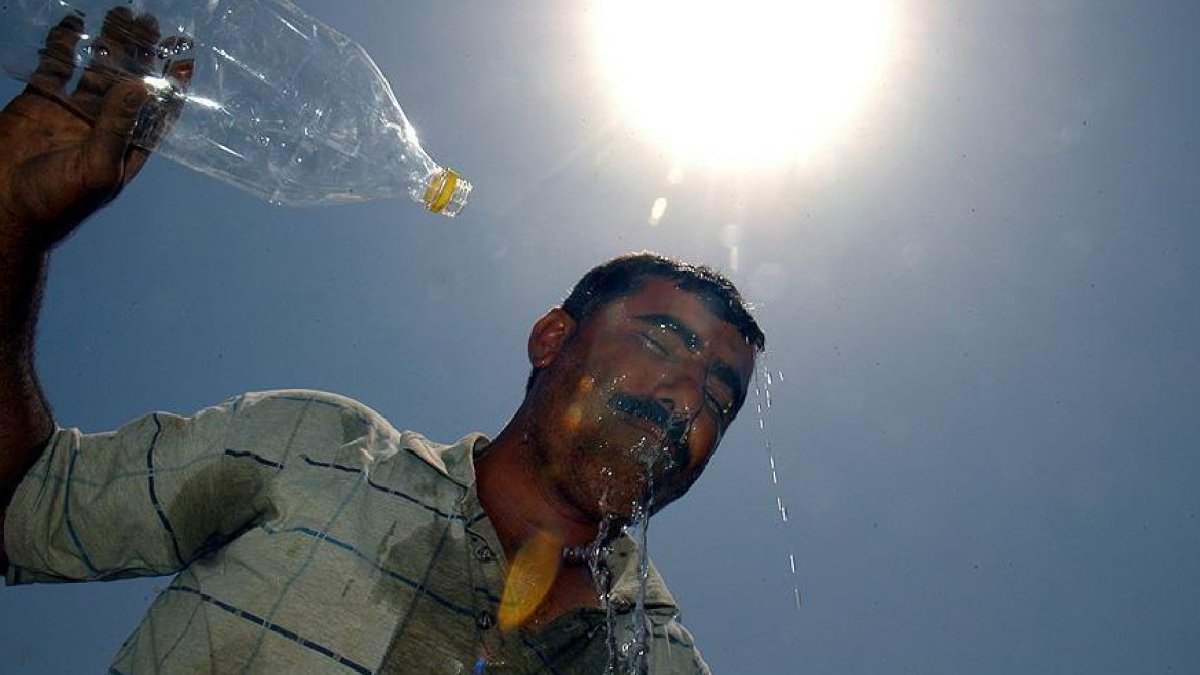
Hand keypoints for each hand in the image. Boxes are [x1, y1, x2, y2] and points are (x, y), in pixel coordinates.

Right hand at [0, 8, 190, 247]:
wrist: (3, 210)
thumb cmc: (57, 202)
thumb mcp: (96, 166)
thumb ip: (117, 126)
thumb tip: (142, 85)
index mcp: (125, 148)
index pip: (157, 111)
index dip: (172, 86)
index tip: (185, 58)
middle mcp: (102, 127)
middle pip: (129, 82)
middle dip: (142, 54)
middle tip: (151, 22)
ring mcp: (70, 113)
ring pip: (95, 70)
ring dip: (109, 44)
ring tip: (123, 14)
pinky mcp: (39, 102)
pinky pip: (55, 66)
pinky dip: (64, 44)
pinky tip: (75, 22)